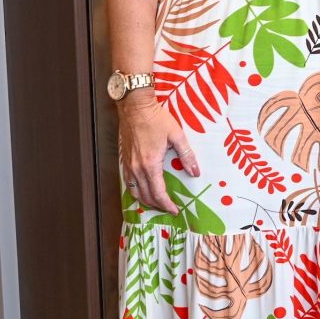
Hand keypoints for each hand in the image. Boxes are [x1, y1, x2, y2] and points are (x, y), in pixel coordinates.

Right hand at [118, 91, 198, 214]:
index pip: (158, 193)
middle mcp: (136, 169)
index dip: (167, 205)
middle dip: (158, 206)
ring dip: (146, 201)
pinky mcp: (124, 160)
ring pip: (135, 192)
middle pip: (146, 196)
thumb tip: (195, 172)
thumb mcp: (176, 135)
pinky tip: (143, 190)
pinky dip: (136, 191)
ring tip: (157, 203)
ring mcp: (128, 165)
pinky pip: (128, 183)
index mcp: (150, 165)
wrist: (135, 107)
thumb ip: (187, 155)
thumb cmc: (156, 119)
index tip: (176, 211)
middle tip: (169, 209)